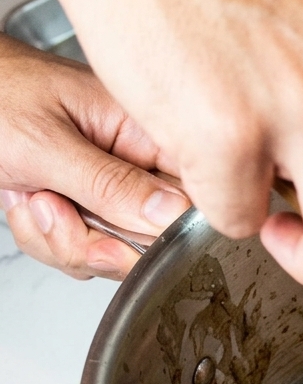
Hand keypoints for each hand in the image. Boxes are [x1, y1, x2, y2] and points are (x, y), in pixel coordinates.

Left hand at [0, 35, 188, 279]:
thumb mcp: (44, 143)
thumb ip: (111, 185)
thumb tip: (173, 215)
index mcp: (144, 130)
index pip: (193, 196)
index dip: (167, 229)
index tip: (125, 233)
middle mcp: (136, 162)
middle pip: (155, 237)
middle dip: (98, 240)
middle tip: (58, 208)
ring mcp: (110, 189)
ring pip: (115, 252)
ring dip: (63, 240)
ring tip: (33, 197)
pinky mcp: (85, 208)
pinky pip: (84, 253)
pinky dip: (45, 240)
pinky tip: (27, 202)